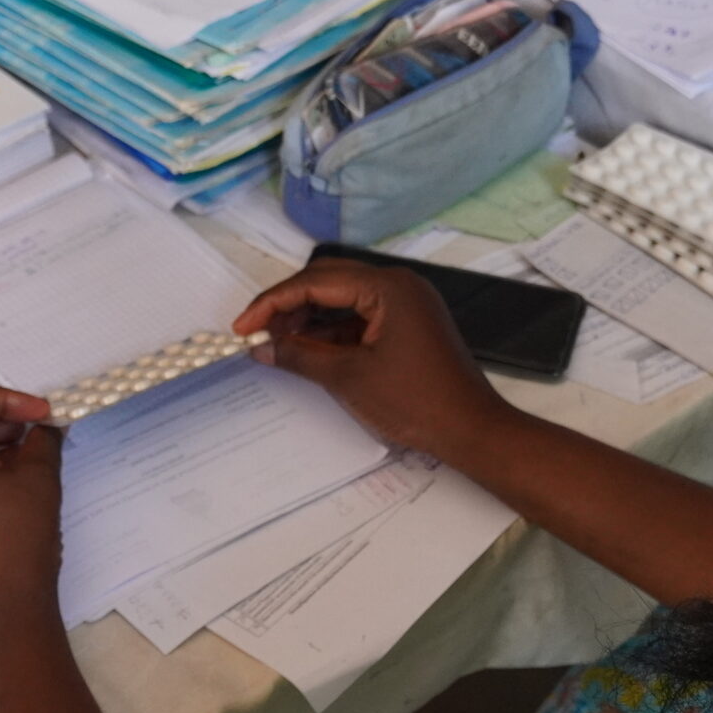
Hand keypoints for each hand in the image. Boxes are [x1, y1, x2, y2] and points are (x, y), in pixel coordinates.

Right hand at [234, 260, 511, 456]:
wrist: (470, 429)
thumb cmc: (413, 401)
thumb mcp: (348, 377)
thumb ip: (299, 356)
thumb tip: (260, 348)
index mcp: (386, 287)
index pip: (316, 282)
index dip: (273, 303)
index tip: (243, 328)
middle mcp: (397, 285)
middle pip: (328, 283)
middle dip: (288, 307)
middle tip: (256, 334)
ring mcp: (405, 304)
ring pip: (342, 300)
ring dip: (308, 320)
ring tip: (276, 345)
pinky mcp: (407, 324)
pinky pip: (360, 317)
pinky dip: (332, 332)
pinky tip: (307, 350)